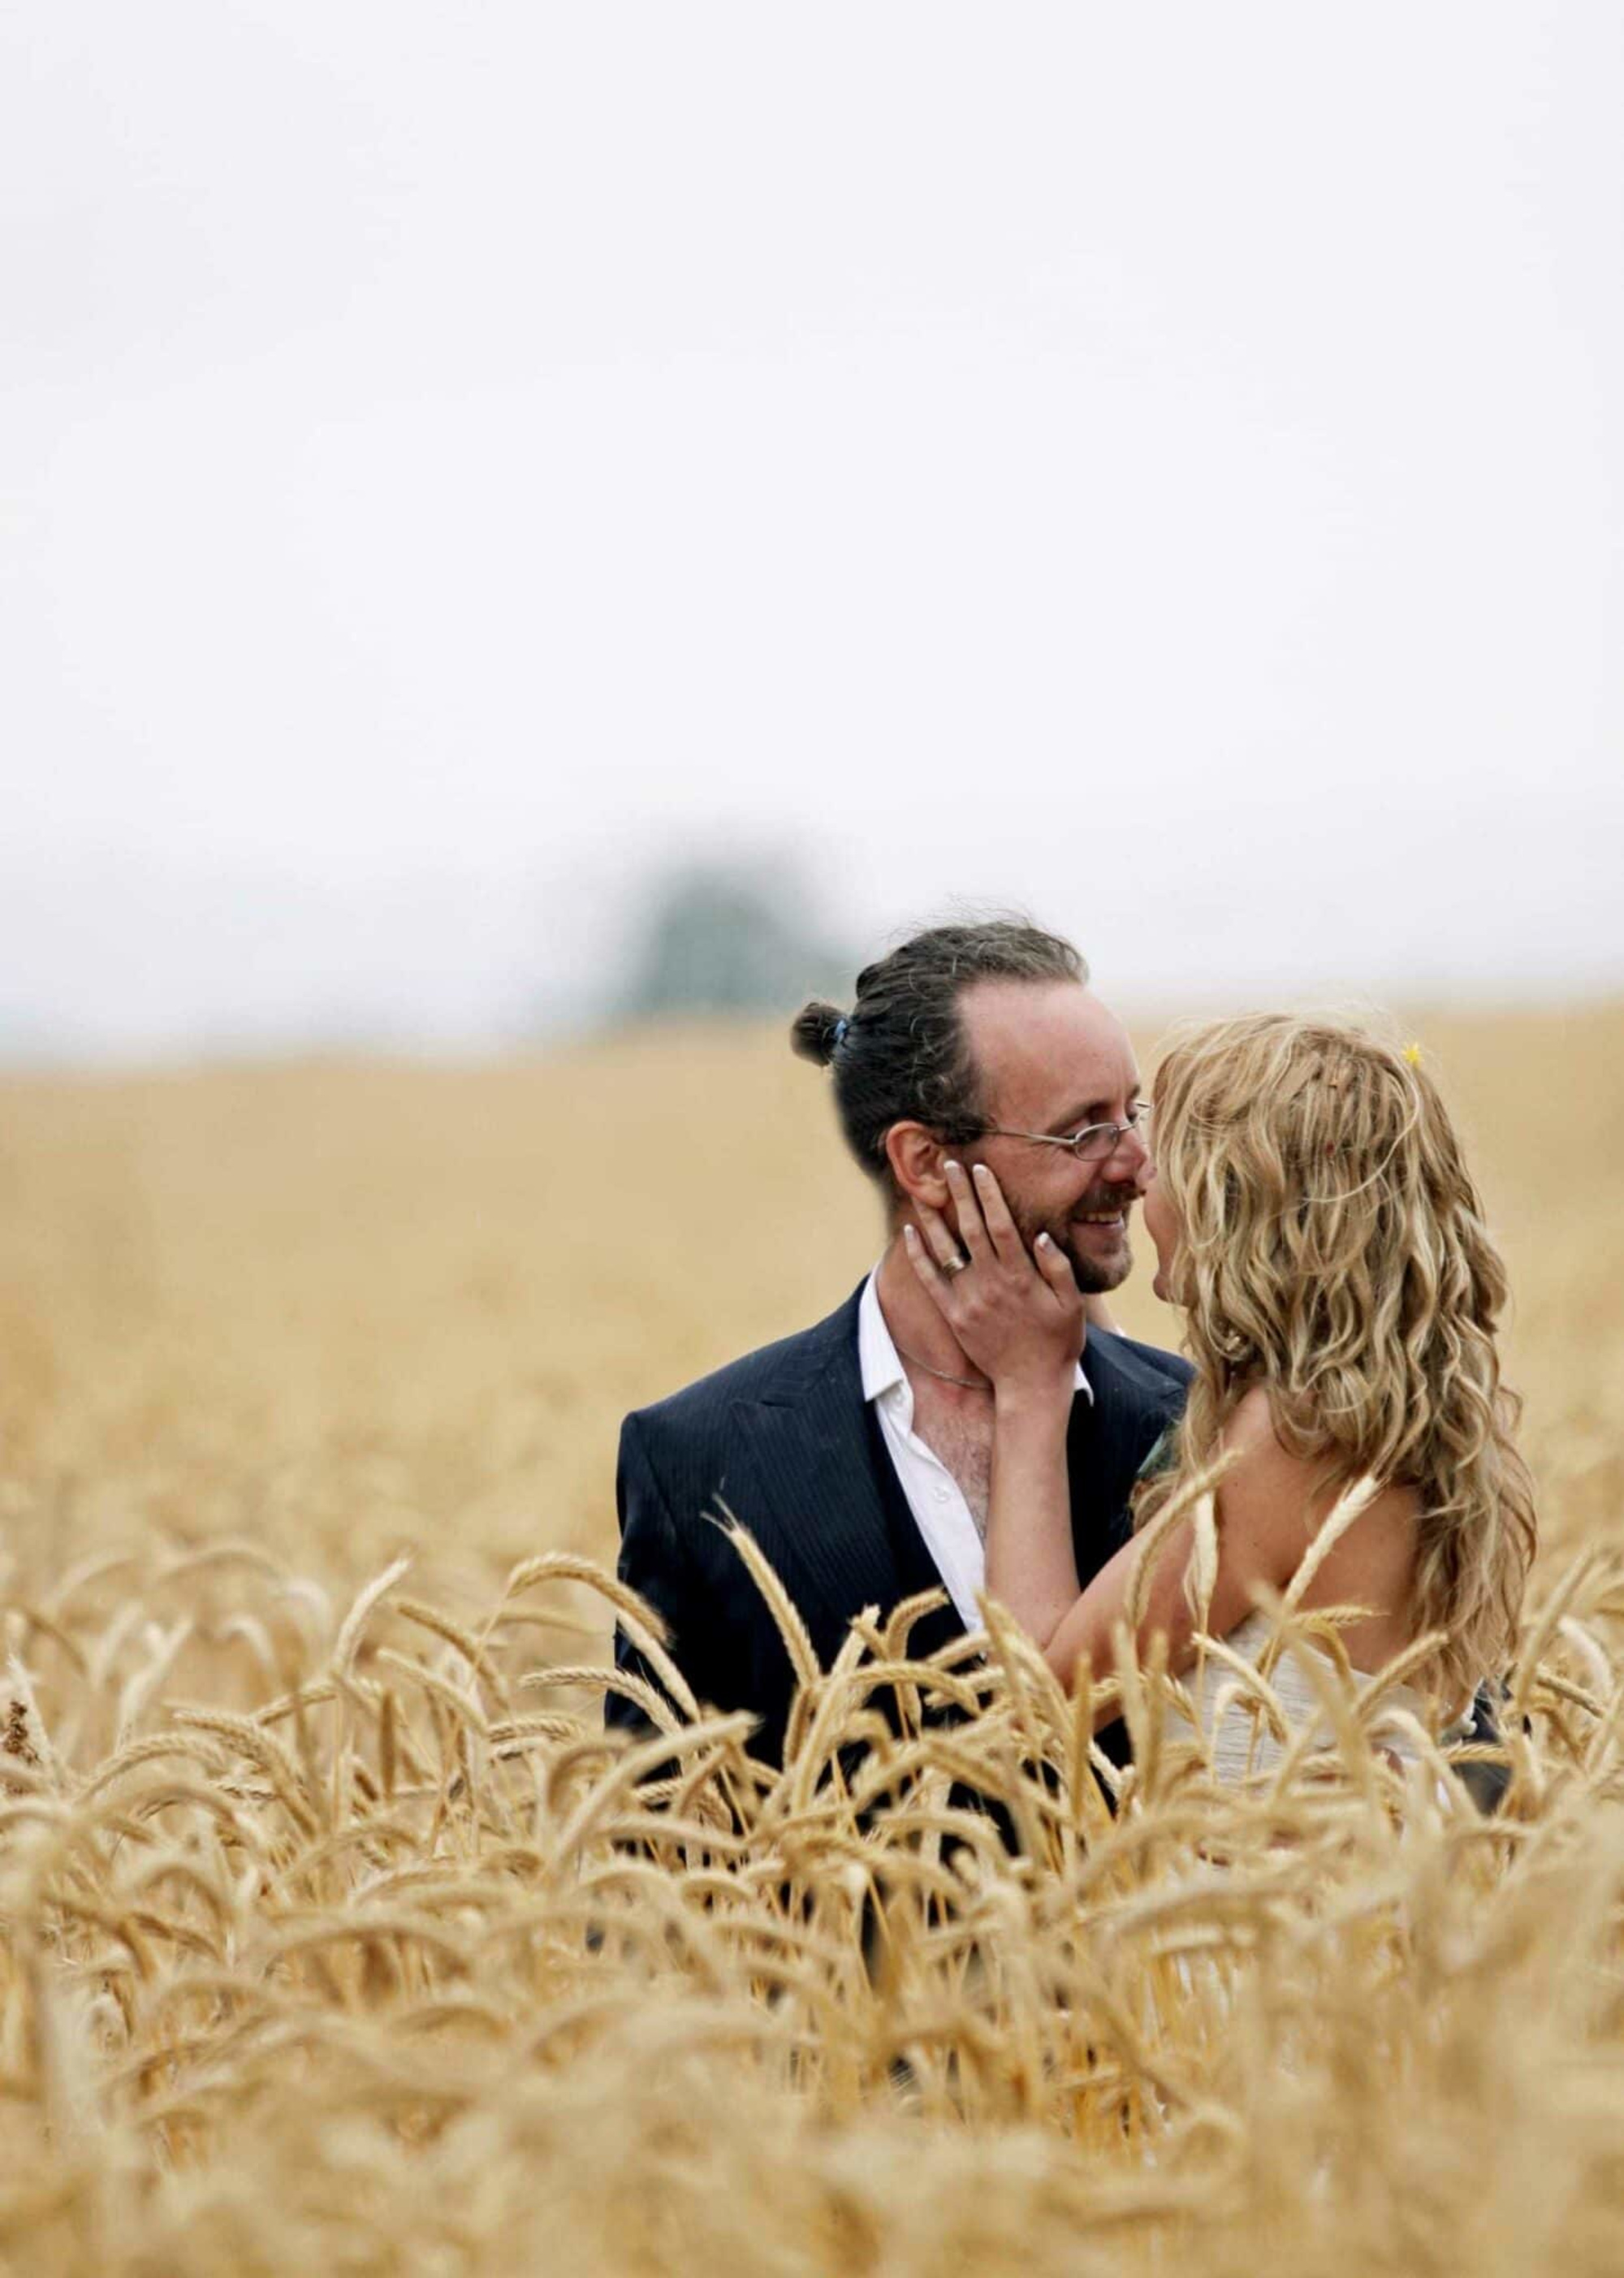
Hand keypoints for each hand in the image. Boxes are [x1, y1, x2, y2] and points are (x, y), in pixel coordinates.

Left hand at [902, 1161, 1082, 1393]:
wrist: (1032, 1383)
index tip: (980, 1169)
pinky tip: (910, 1233)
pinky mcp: (954, 1315)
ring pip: (946, 1250)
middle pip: (971, 1228)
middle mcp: (991, 1284)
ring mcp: (969, 1299)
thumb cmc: (1058, 1341)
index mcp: (1020, 1276)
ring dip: (933, 1217)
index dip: (989, 1195)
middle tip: (949, 1164)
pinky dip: (919, 1256)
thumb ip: (1057, 1267)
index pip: (1000, 1225)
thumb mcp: (1071, 1304)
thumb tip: (1040, 1235)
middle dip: (960, 1194)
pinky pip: (931, 1280)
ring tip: (923, 1189)